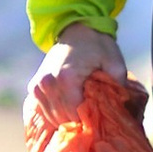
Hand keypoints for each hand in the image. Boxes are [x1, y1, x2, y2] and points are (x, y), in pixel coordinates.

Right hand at [24, 21, 127, 136]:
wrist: (76, 30)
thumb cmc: (97, 46)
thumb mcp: (115, 63)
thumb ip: (118, 86)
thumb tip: (118, 110)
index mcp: (67, 78)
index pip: (75, 115)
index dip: (89, 121)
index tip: (100, 120)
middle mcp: (47, 83)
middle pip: (63, 118)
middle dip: (79, 122)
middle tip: (93, 117)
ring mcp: (38, 86)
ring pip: (53, 118)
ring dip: (68, 119)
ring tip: (82, 112)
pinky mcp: (34, 87)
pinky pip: (45, 111)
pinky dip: (58, 113)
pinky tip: (70, 109)